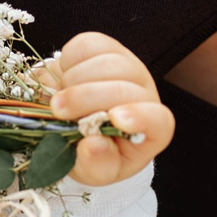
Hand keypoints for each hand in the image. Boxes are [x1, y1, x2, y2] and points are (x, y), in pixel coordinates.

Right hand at [40, 32, 176, 186]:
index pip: (158, 120)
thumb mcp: (93, 171)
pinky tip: (63, 79)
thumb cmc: (94, 154)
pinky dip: (67, 61)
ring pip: (105, 63)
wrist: (74, 124)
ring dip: (73, 80)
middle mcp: (145, 93)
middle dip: (86, 98)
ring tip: (58, 100)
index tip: (115, 119)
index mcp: (152, 129)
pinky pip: (86, 45)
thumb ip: (96, 164)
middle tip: (58, 110)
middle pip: (123, 87)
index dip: (140, 117)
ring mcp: (127, 66)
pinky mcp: (106, 48)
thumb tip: (93, 146)